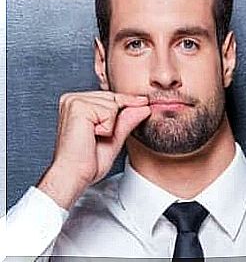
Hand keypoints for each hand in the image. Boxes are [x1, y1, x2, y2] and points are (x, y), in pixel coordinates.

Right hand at [37, 91, 150, 209]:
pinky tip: (92, 135)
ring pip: (114, 104)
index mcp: (78, 103)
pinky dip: (107, 127)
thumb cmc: (88, 161)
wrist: (74, 174)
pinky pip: (110, 111)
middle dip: (117, 118)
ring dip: (110, 125)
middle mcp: (73, 99)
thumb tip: (144, 106)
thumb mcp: (114, 137)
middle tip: (100, 136)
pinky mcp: (78, 106)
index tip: (145, 103)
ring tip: (93, 137)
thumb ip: (127, 120)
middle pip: (115, 97)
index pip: (112, 96)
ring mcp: (74, 101)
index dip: (129, 102)